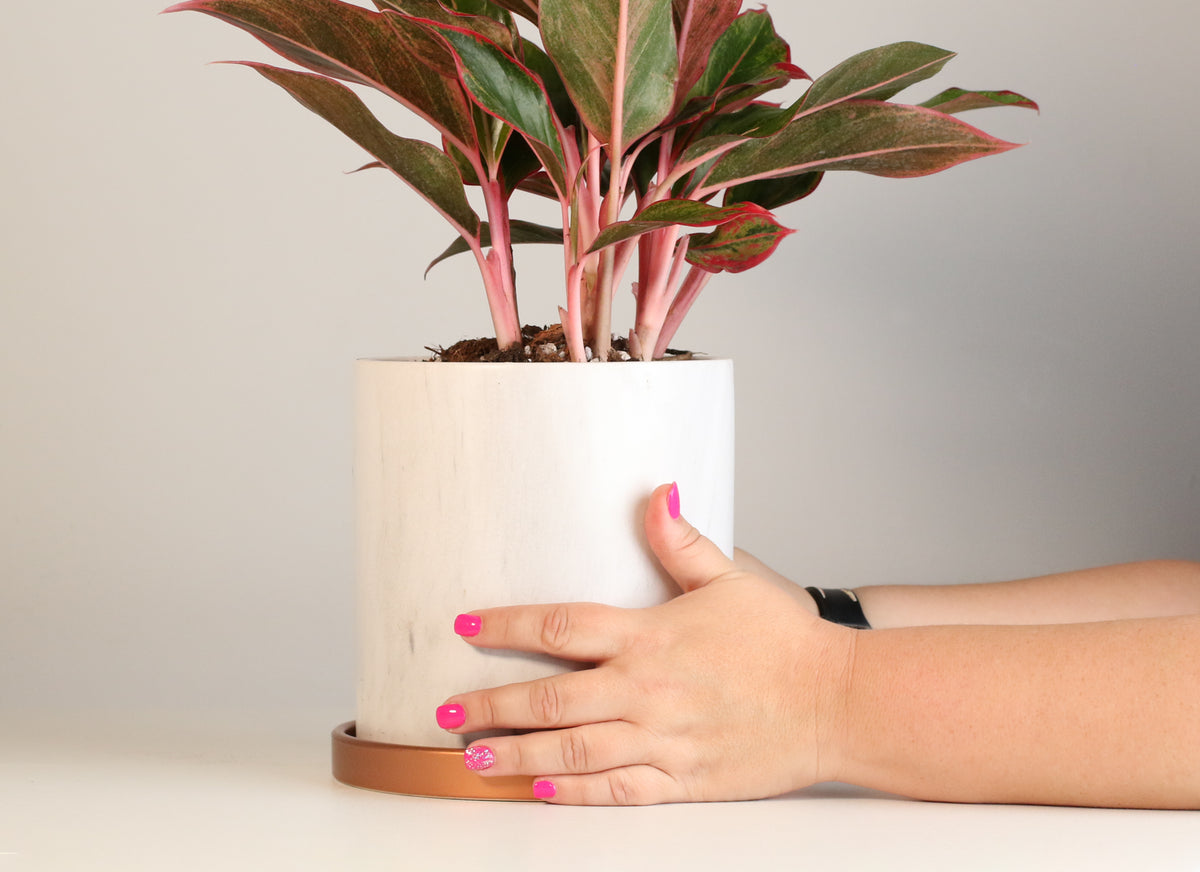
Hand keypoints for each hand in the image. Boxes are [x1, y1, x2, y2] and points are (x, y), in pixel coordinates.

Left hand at [437, 483, 853, 804]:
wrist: (836, 702)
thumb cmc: (782, 640)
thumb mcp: (729, 577)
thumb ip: (680, 539)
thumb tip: (656, 491)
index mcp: (651, 636)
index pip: (562, 626)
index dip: (508, 624)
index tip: (467, 622)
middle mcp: (646, 690)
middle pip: (551, 697)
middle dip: (492, 703)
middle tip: (447, 709)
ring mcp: (662, 740)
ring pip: (572, 751)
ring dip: (515, 753)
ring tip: (471, 755)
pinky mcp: (682, 780)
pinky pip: (615, 791)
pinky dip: (571, 793)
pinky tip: (536, 789)